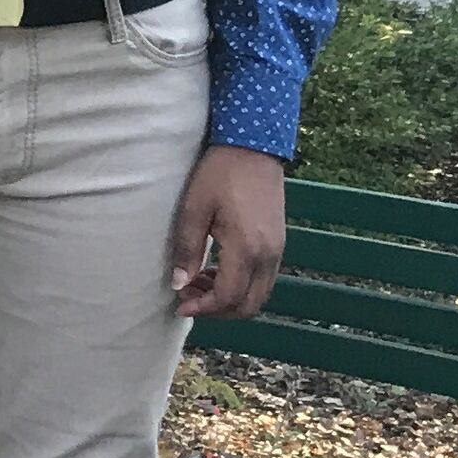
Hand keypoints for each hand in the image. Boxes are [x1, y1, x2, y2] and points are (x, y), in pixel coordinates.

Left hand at [169, 144, 287, 318]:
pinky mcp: (279, 243)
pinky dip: (240, 286)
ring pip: (258, 295)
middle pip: (248, 306)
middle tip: (188, 297)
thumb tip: (178, 284)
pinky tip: (215, 269)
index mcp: (247, 249)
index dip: (203, 308)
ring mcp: (278, 250)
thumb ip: (187, 249)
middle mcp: (269, 256)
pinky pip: (263, 279)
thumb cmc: (219, 174)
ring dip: (229, 299)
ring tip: (197, 282)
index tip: (179, 305)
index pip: (228, 298)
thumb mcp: (194, 209)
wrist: (253, 147)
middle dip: (216, 310)